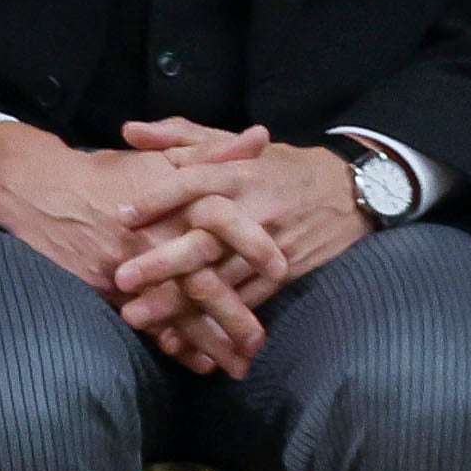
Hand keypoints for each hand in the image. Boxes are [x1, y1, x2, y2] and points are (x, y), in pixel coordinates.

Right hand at [0, 125, 255, 371]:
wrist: (41, 190)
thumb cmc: (108, 172)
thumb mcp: (162, 157)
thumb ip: (214, 152)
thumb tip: (261, 138)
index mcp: (175, 199)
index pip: (225, 224)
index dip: (254, 247)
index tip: (281, 268)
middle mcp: (156, 235)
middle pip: (204, 280)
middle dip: (235, 316)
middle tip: (261, 343)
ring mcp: (131, 265)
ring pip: (177, 310)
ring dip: (208, 341)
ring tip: (237, 366)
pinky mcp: (109, 287)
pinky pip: (148, 322)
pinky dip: (173, 344)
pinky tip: (196, 363)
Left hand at [112, 138, 368, 375]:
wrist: (350, 192)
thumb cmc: (278, 167)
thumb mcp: (235, 143)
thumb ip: (181, 137)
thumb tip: (129, 131)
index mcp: (239, 174)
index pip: (195, 182)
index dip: (158, 197)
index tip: (121, 215)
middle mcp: (254, 210)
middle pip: (206, 238)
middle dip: (164, 262)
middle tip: (122, 280)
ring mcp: (271, 245)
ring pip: (222, 278)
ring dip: (181, 302)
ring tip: (140, 317)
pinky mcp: (286, 273)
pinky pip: (249, 302)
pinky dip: (216, 322)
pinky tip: (184, 339)